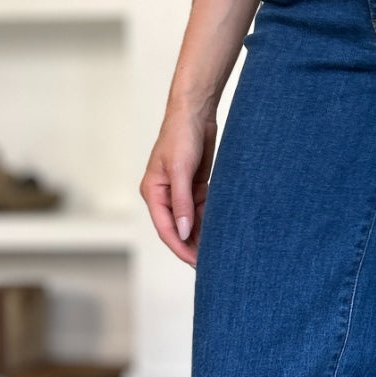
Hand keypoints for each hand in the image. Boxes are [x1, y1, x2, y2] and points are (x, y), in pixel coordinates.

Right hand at [139, 105, 216, 267]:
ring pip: (191, 221)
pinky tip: (221, 230)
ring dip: (202, 234)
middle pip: (178, 228)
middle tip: (210, 264)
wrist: (195, 113)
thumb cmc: (180, 135)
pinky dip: (210, 219)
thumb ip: (182, 202)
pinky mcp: (195, 186)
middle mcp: (164, 194)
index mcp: (153, 192)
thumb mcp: (180, 170)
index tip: (196, 262)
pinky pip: (202, 209)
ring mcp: (180, 191)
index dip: (180, 247)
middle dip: (192, 245)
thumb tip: (183, 232)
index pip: (166, 228)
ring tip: (219, 251)